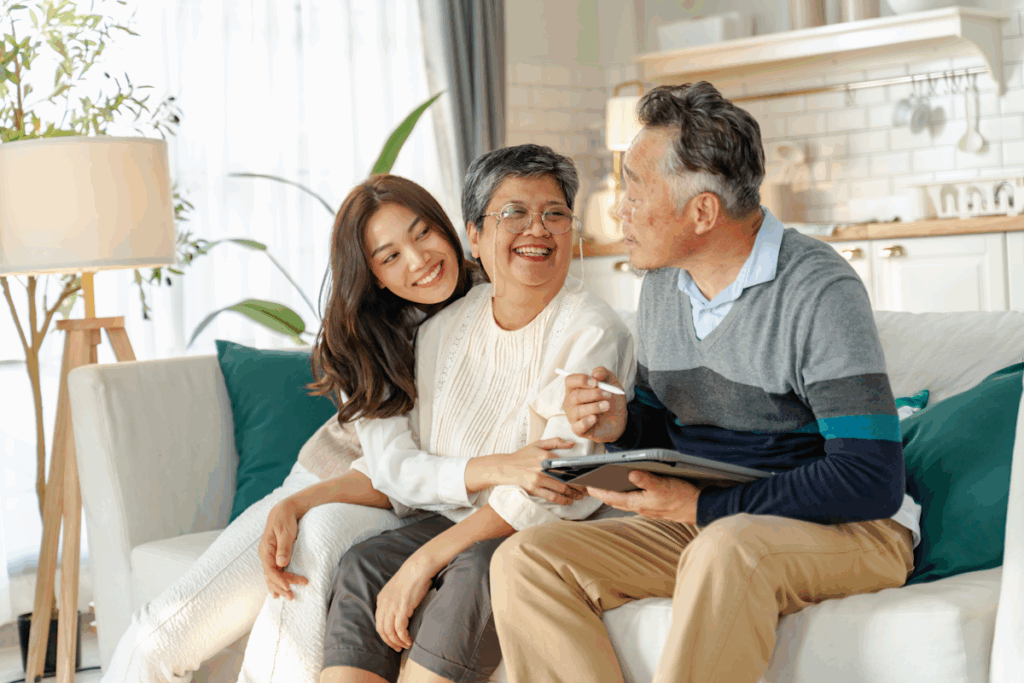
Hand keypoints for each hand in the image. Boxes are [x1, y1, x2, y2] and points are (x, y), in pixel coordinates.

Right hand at [258, 500, 308, 598]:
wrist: (284, 510)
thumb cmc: (285, 519)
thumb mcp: (285, 531)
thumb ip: (284, 547)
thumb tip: (281, 563)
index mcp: (265, 550)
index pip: (270, 570)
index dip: (278, 580)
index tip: (288, 586)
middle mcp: (265, 555)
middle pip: (270, 576)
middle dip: (281, 587)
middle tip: (292, 597)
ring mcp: (269, 556)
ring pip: (271, 576)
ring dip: (279, 587)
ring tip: (288, 597)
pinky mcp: (274, 556)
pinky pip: (274, 572)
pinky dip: (276, 582)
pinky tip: (278, 591)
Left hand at [375, 555, 437, 651]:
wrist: (419, 567)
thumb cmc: (412, 577)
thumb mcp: (397, 589)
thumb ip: (394, 600)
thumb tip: (399, 613)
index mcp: (381, 599)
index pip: (378, 622)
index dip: (385, 634)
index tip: (393, 640)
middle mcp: (384, 604)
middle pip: (381, 630)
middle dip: (389, 642)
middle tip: (397, 648)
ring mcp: (392, 606)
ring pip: (390, 632)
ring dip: (397, 642)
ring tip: (405, 645)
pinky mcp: (402, 608)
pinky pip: (400, 629)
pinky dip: (404, 638)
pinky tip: (409, 640)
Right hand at [472, 438, 586, 504]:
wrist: (505, 467)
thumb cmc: (522, 455)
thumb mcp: (538, 444)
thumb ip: (556, 442)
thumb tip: (573, 443)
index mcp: (546, 455)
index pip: (568, 465)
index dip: (580, 472)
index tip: (587, 476)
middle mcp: (543, 468)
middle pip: (567, 478)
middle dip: (579, 486)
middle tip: (586, 489)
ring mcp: (538, 479)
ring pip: (561, 489)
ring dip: (573, 494)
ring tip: (579, 496)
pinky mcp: (534, 489)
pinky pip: (551, 496)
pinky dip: (562, 500)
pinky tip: (568, 501)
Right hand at [563, 366, 626, 442]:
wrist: (620, 418)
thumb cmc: (611, 399)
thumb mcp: (611, 382)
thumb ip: (603, 373)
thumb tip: (595, 374)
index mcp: (575, 388)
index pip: (569, 381)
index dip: (581, 380)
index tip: (595, 382)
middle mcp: (570, 402)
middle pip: (575, 396)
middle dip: (593, 394)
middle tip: (608, 395)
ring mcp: (573, 416)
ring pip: (577, 411)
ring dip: (594, 407)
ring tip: (607, 406)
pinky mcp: (578, 429)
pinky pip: (577, 427)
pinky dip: (586, 422)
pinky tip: (595, 419)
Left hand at [586, 471, 700, 524]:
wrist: (698, 508)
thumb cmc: (681, 497)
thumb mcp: (663, 485)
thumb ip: (646, 480)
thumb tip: (630, 473)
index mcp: (638, 502)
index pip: (612, 497)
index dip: (598, 491)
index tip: (586, 486)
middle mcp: (639, 507)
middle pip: (615, 500)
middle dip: (602, 493)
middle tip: (590, 485)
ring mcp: (646, 508)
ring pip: (624, 501)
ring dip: (613, 495)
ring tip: (604, 486)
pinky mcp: (653, 506)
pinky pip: (633, 501)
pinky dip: (625, 495)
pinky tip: (627, 489)